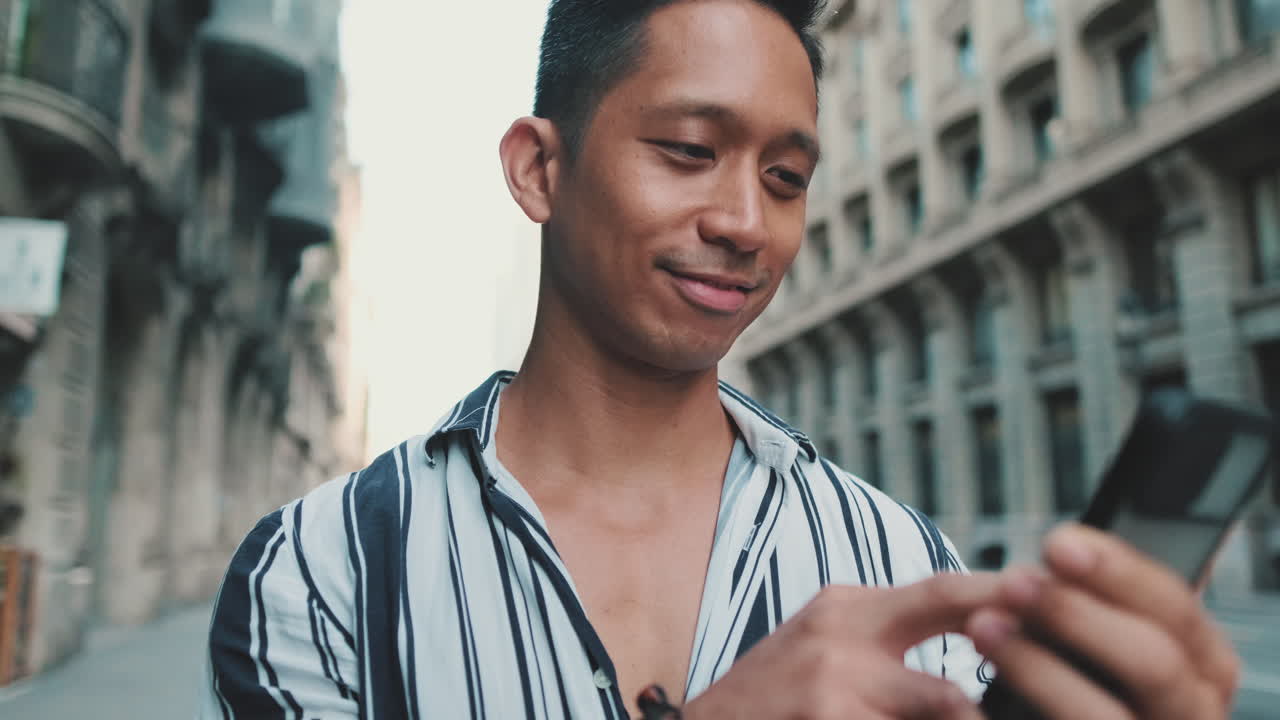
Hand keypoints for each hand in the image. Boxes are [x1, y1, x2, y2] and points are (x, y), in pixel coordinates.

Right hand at [682, 571, 1032, 718]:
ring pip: (939, 714)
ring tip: (991, 717)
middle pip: (949, 659)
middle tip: (1045, 677)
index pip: (943, 593)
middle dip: (1001, 671)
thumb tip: (983, 631)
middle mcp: (840, 640)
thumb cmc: (774, 696)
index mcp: (847, 609)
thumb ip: (889, 634)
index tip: (1060, 602)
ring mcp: (832, 692)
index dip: (1006, 598)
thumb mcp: (825, 642)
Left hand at [967, 524, 1240, 719]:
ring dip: (1040, 669)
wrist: (1057, 716)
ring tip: (982, 627)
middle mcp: (1191, 713)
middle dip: (1079, 616)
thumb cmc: (1088, 682)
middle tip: (1014, 582)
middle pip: (1154, 663)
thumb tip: (1059, 550)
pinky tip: (966, 700)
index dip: (1120, 572)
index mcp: (1202, 666)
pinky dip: (1014, 713)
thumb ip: (1100, 604)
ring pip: (1104, 717)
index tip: (1058, 544)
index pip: (1175, 609)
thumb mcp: (1110, 640)